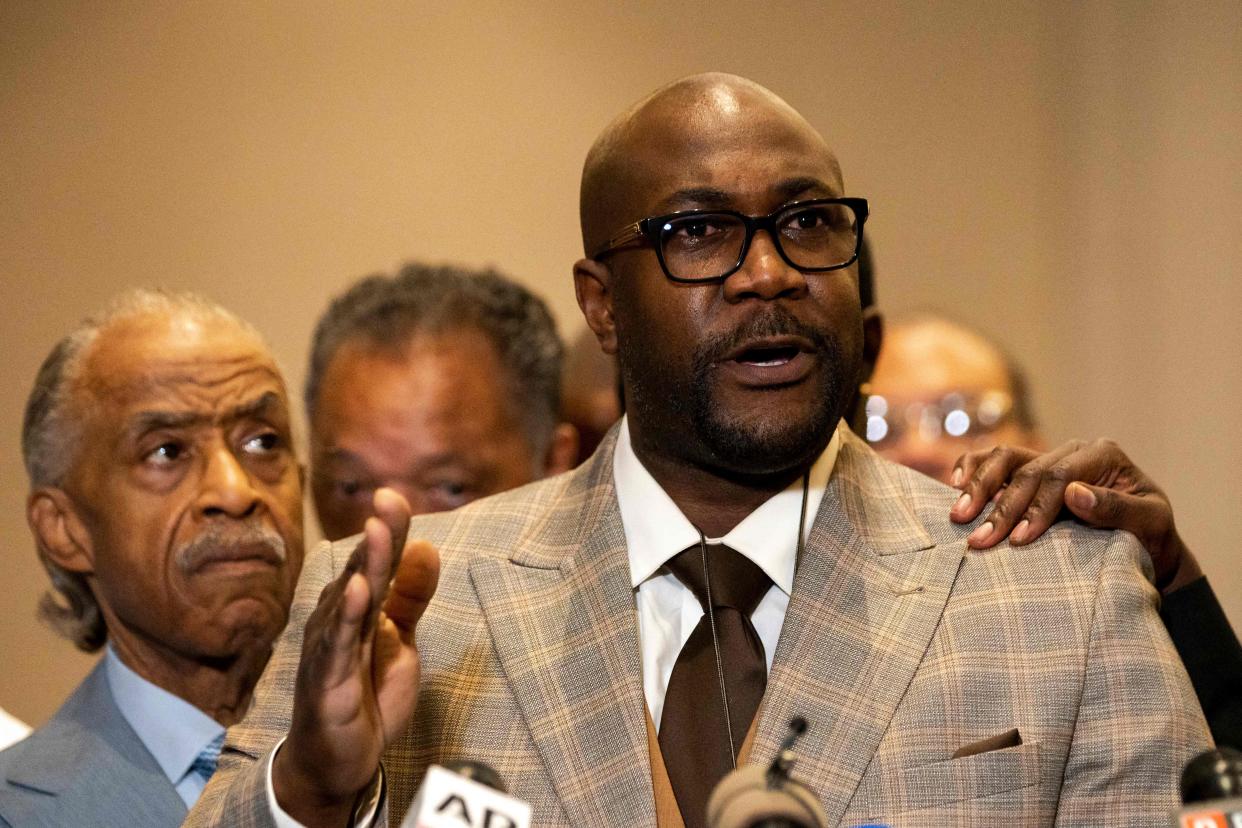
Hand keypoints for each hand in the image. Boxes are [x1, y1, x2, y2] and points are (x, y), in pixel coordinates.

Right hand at [273, 488, 439, 825]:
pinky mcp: (326, 679)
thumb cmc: (365, 694)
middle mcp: (337, 619)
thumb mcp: (399, 640)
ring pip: (349, 599)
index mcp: (357, 607)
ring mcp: (329, 648)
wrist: (340, 760)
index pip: (377, 561)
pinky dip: (347, 615)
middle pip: (362, 571)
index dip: (389, 529)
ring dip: (365, 564)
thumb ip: (410, 596)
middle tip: (388, 499)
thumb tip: (427, 546)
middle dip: (378, 536)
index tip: (395, 496)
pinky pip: (337, 643)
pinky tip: (358, 590)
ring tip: (378, 531)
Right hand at [948, 439, 1198, 590]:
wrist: (1143, 540)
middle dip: (1001, 506)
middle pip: (1026, 470)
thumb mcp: (1149, 524)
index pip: (1059, 475)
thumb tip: (1074, 493)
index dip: (1036, 507)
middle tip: (979, 538)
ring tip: (959, 514)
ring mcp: (1047, 457)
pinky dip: (973, 468)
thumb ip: (1117, 508)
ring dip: (978, 486)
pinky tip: (955, 485)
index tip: (1019, 540)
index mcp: (1102, 454)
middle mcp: (1071, 450)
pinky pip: (994, 459)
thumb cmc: (1150, 535)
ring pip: (1004, 458)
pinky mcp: (1029, 470)